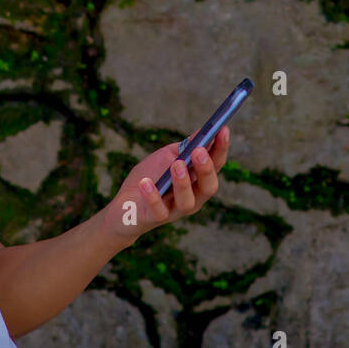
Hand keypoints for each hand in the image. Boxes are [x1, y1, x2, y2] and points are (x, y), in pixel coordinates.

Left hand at [102, 126, 229, 244]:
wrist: (126, 204)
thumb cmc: (151, 176)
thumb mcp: (167, 157)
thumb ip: (185, 148)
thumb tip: (204, 131)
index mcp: (198, 181)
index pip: (215, 165)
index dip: (221, 148)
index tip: (222, 129)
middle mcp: (193, 198)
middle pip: (208, 187)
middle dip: (206, 169)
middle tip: (199, 151)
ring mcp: (175, 210)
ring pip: (187, 202)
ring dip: (183, 183)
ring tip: (177, 165)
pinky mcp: (155, 217)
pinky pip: (158, 210)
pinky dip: (152, 196)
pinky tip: (146, 182)